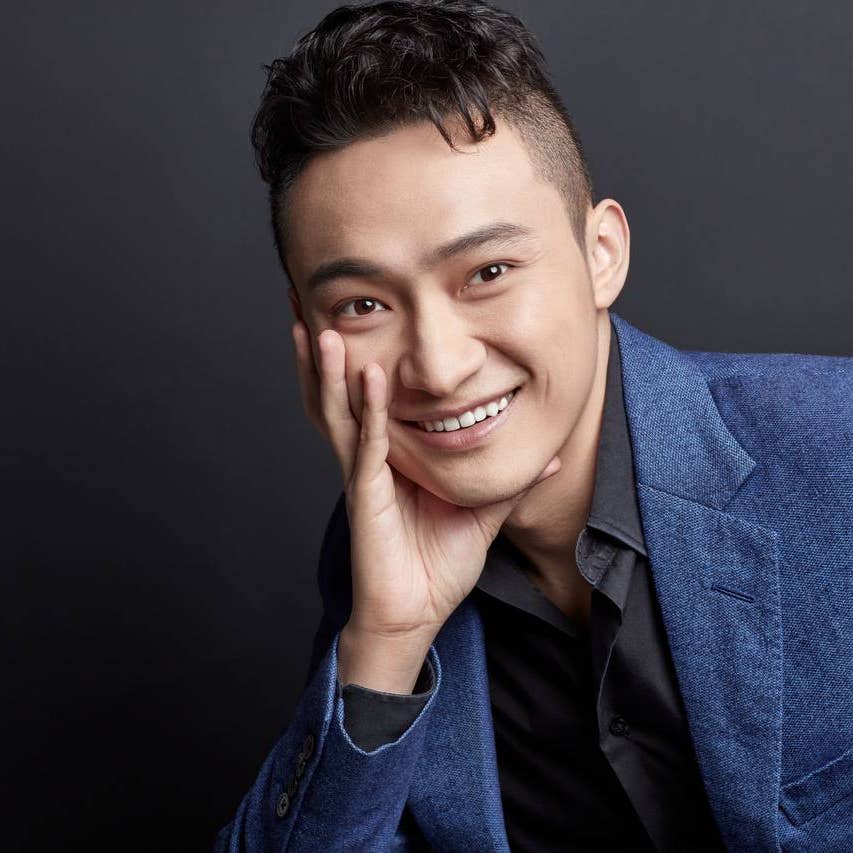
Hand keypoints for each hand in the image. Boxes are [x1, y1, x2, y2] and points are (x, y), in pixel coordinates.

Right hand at [291, 321, 560, 643]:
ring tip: (318, 325)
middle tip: (303, 301)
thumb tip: (554, 454)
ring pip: (337, 412)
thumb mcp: (481, 511)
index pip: (366, 396)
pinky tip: (368, 377)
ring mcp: (363, 475)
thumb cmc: (436, 565)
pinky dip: (369, 411)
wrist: (414, 614)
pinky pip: (368, 446)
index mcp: (387, 456)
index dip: (351, 356)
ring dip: (328, 369)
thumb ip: (510, 479)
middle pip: (335, 393)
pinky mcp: (367, 497)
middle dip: (317, 351)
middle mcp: (366, 457)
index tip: (347, 314)